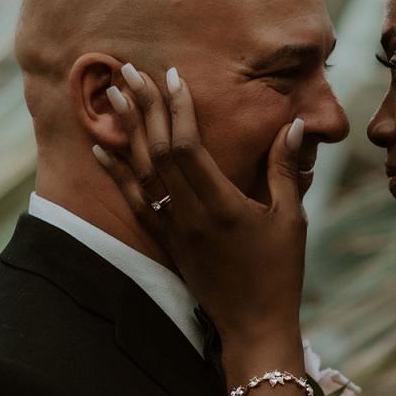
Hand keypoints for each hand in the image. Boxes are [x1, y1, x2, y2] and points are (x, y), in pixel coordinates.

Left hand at [94, 64, 306, 347]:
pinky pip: (135, 203)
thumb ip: (285, 170)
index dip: (177, 109)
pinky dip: (116, 173)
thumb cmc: (280, 273)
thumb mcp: (291, 219)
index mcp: (222, 206)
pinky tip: (101, 148)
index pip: (188, 147)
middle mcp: (190, 215)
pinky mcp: (168, 243)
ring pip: (142, 172)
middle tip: (128, 69)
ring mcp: (174, 230)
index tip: (172, 75)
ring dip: (126, 131)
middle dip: (144, 107)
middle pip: (157, 152)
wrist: (254, 326)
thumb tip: (294, 125)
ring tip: (111, 95)